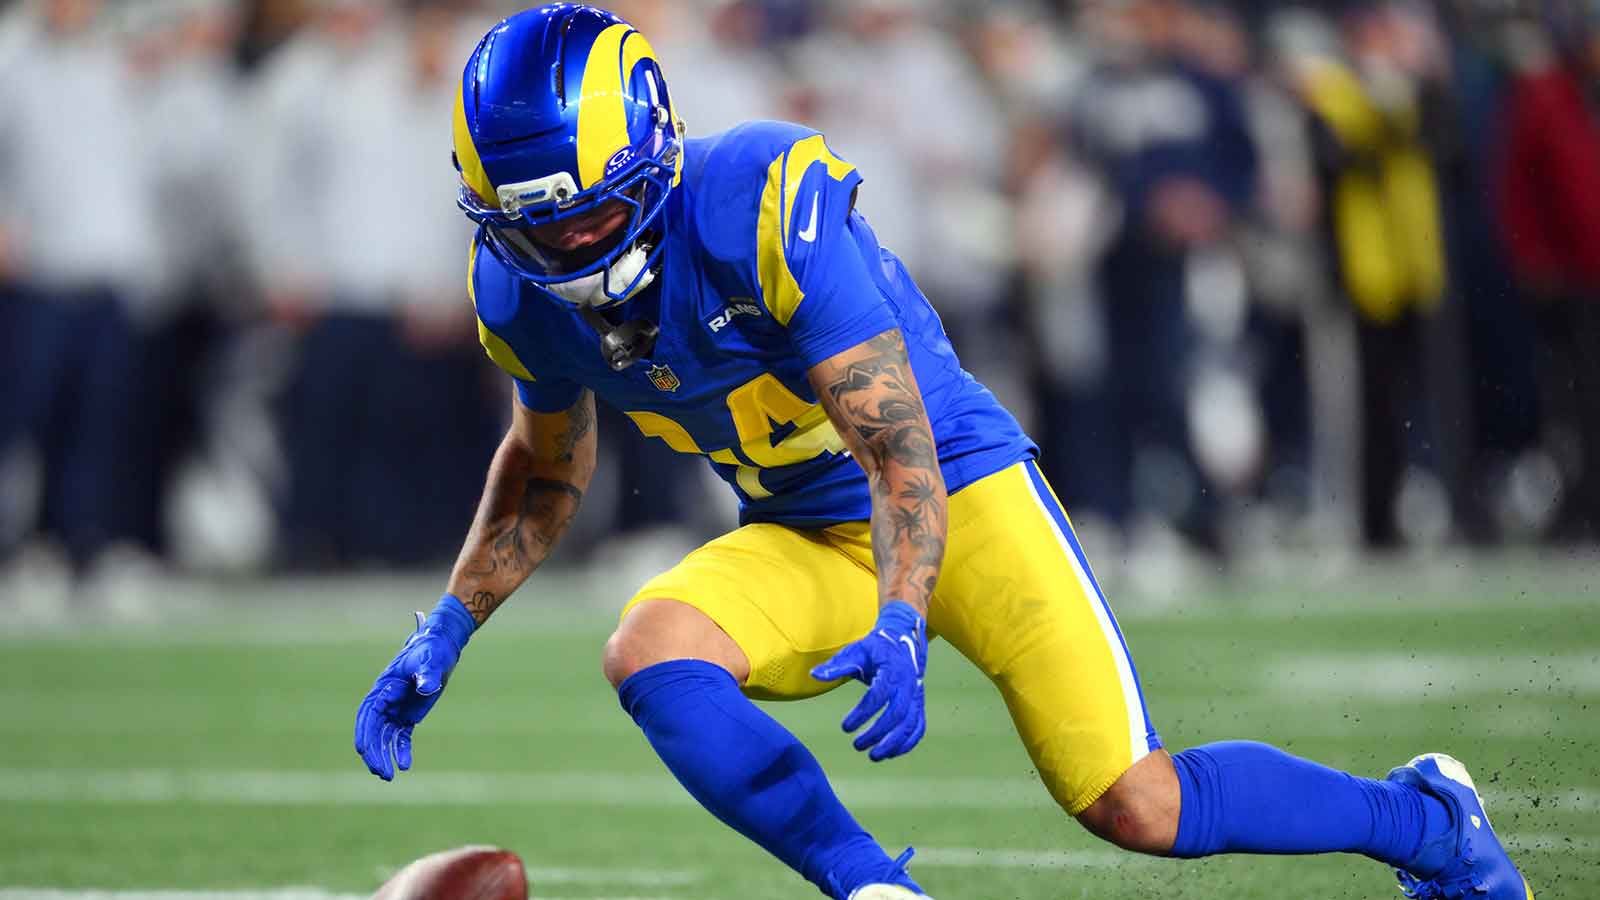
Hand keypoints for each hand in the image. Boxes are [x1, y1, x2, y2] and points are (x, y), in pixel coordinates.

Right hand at [354, 595, 475, 779]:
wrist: (441, 648)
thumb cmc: (433, 650)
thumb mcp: (431, 660)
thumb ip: (427, 674)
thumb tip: (426, 688)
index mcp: (384, 686)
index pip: (370, 712)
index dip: (365, 732)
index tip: (363, 750)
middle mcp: (385, 700)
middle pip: (373, 730)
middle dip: (373, 752)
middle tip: (380, 772)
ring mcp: (396, 709)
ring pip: (384, 737)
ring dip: (384, 756)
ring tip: (388, 777)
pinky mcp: (408, 716)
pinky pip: (401, 737)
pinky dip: (401, 751)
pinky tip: (405, 765)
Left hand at [811, 601, 927, 761]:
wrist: (902, 640)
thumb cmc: (875, 648)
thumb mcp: (855, 652)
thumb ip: (836, 665)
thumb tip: (814, 675)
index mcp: (891, 671)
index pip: (878, 696)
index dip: (862, 714)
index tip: (845, 727)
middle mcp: (908, 685)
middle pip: (897, 714)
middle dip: (878, 733)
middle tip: (857, 746)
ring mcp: (916, 696)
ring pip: (910, 724)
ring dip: (894, 743)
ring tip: (873, 756)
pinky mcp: (918, 704)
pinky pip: (918, 726)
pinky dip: (907, 743)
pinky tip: (890, 753)